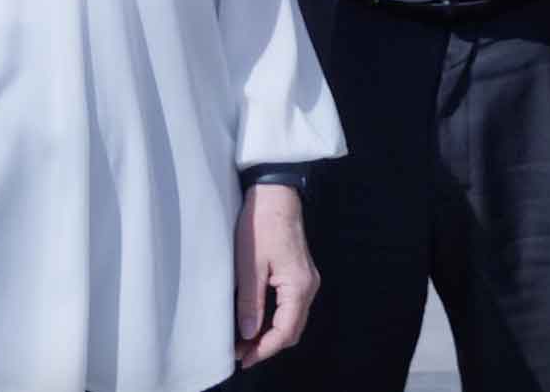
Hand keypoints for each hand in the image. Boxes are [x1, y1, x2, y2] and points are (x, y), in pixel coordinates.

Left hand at [234, 182, 318, 367]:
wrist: (275, 191)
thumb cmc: (261, 223)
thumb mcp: (250, 264)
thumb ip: (250, 302)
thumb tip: (248, 334)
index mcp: (299, 285)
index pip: (285, 332)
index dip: (264, 350)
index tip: (243, 358)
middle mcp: (308, 285)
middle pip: (292, 330)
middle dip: (267, 345)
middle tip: (240, 353)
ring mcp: (306, 279)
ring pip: (292, 319)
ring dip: (270, 333)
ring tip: (244, 340)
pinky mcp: (299, 272)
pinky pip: (290, 306)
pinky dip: (275, 318)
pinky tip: (256, 320)